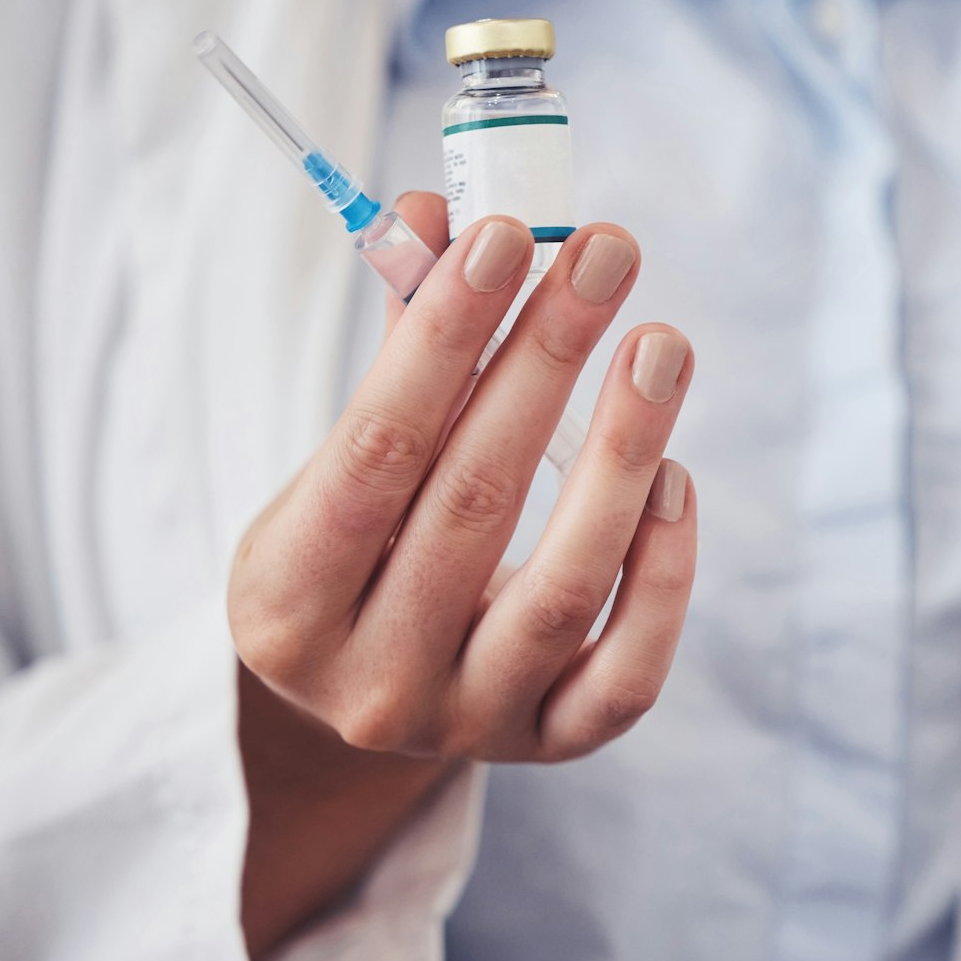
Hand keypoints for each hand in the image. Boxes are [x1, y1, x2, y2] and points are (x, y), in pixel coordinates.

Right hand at [229, 194, 694, 957]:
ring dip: (623, 450)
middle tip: (606, 252)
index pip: (374, 451)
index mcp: (286, 603)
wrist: (368, 697)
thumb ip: (398, 348)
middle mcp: (371, 680)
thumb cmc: (357, 549)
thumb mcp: (337, 463)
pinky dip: (663, 571)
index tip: (507, 235)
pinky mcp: (552, 745)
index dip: (444, 338)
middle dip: (546, 359)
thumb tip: (440, 215)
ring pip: (565, 589)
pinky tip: (674, 474)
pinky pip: (629, 671)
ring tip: (661, 343)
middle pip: (475, 503)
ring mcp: (468, 722)